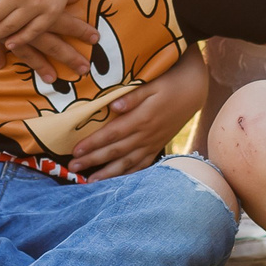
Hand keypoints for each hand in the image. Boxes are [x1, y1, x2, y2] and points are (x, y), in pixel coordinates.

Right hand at [9, 2, 100, 82]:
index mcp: (40, 12)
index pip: (66, 24)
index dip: (81, 31)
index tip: (95, 39)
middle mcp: (27, 27)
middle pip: (52, 45)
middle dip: (69, 58)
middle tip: (84, 70)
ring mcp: (8, 34)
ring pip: (27, 53)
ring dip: (40, 65)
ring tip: (52, 79)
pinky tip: (1, 65)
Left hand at [69, 51, 208, 176]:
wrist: (193, 90)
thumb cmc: (168, 82)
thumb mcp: (152, 84)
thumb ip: (133, 96)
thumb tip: (113, 106)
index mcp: (142, 118)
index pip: (112, 134)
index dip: (93, 143)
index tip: (75, 150)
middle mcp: (146, 135)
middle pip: (116, 151)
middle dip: (93, 160)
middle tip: (73, 167)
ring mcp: (152, 143)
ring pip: (128, 163)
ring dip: (108, 174)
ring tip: (90, 183)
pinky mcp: (157, 146)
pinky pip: (142, 165)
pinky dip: (129, 175)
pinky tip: (117, 183)